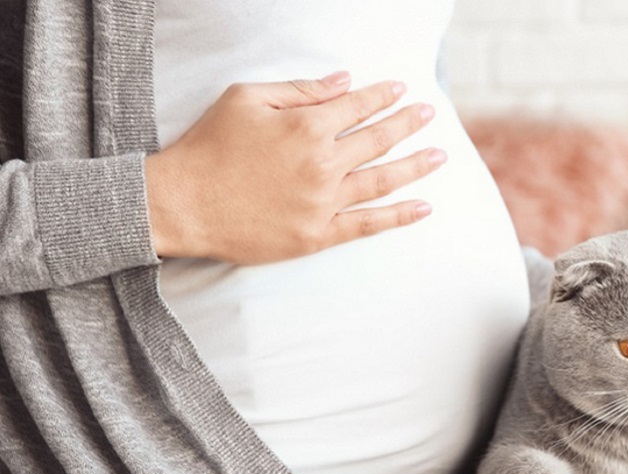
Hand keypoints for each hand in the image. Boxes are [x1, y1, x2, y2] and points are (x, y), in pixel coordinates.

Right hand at [145, 71, 443, 262]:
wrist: (182, 203)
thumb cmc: (209, 145)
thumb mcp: (246, 98)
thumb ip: (300, 89)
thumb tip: (344, 80)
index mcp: (307, 127)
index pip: (358, 107)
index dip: (382, 96)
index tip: (402, 89)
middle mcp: (322, 164)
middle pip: (379, 140)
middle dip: (408, 124)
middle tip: (430, 114)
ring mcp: (323, 202)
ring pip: (382, 181)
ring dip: (416, 166)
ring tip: (440, 156)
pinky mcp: (318, 235)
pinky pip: (368, 225)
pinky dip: (399, 216)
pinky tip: (424, 208)